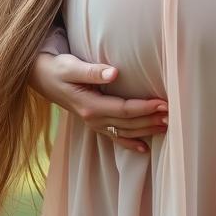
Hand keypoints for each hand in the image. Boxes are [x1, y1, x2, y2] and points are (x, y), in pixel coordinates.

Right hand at [29, 51, 167, 153]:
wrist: (41, 77)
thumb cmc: (58, 68)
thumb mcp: (71, 66)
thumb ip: (93, 71)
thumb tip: (114, 73)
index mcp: (90, 106)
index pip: (124, 109)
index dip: (145, 108)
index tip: (164, 103)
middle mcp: (93, 118)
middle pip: (128, 123)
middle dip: (151, 120)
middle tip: (173, 116)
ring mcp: (94, 123)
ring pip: (125, 131)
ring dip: (147, 130)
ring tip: (168, 127)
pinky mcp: (94, 122)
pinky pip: (115, 136)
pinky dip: (130, 143)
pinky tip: (145, 149)